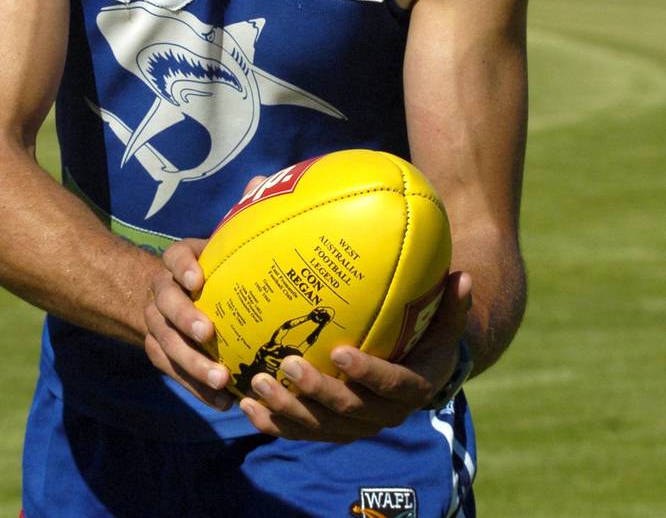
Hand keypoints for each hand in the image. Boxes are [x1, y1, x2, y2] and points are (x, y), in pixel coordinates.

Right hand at [144, 177, 267, 410]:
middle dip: (185, 320)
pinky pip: (173, 373)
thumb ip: (239, 215)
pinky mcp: (158, 353)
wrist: (161, 294)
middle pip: (165, 306)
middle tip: (210, 334)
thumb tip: (262, 180)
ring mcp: (155, 325)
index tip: (198, 280)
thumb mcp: (219, 240)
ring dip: (192, 363)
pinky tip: (223, 402)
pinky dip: (196, 388)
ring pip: (165, 345)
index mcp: (177, 261)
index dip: (183, 268)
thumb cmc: (208, 265)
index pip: (173, 258)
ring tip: (222, 379)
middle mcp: (160, 292)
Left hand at [236, 271, 472, 443]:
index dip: (367, 372)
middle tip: (287, 365)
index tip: (341, 351)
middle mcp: (382, 415)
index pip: (391, 385)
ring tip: (255, 382)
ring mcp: (353, 425)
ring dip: (286, 409)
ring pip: (318, 427)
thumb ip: (452, 303)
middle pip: (347, 411)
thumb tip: (463, 275)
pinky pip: (298, 431)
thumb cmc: (427, 338)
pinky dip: (271, 422)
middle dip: (316, 392)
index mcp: (411, 388)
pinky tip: (243, 403)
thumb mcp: (444, 322)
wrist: (415, 375)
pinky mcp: (329, 428)